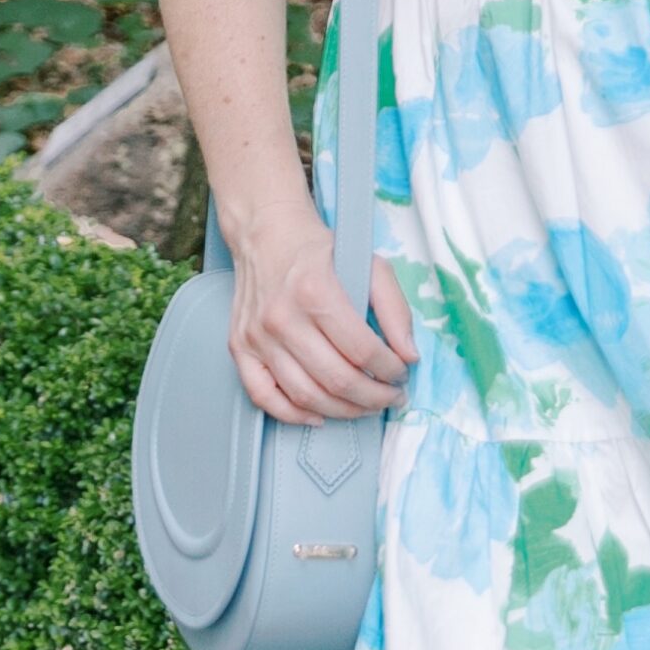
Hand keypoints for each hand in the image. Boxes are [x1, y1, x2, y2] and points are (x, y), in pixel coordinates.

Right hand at [228, 210, 412, 424]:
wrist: (266, 234)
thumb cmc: (320, 252)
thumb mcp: (370, 264)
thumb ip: (394, 309)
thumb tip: (409, 355)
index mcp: (316, 292)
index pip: (363, 350)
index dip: (390, 370)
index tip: (402, 374)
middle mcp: (282, 317)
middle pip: (336, 379)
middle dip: (373, 398)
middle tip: (391, 397)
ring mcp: (257, 336)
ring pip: (305, 395)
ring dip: (343, 411)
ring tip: (365, 407)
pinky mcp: (239, 347)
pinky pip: (263, 397)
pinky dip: (293, 415)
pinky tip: (319, 415)